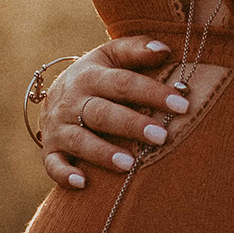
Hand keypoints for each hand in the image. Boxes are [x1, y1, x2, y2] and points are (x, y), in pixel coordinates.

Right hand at [40, 36, 190, 189]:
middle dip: (132, 125)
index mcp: (90, 76)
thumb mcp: (110, 56)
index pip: (124, 83)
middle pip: (102, 113)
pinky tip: (83, 183)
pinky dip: (65, 175)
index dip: (153, 93)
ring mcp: (59, 127)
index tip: (182, 105)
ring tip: (130, 164)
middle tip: (161, 136)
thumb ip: (136, 50)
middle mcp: (72, 101)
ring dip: (103, 153)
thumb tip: (165, 49)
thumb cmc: (96, 77)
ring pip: (80, 140)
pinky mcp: (51, 151)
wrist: (54, 96)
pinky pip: (53, 165)